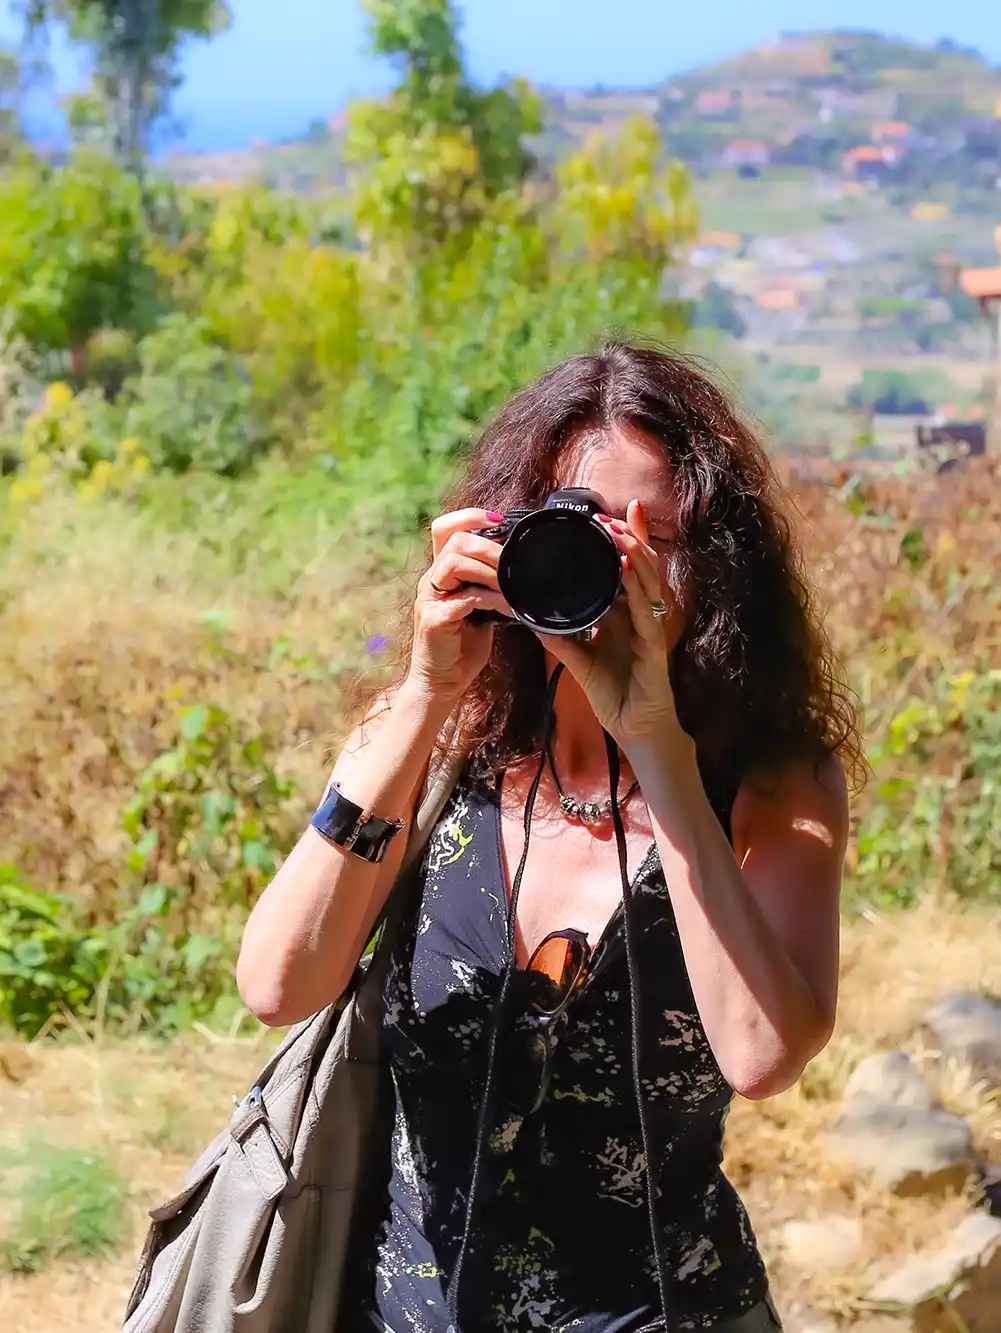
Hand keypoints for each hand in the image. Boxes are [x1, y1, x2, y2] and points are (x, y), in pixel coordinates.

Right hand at [406, 508, 512, 701]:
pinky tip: (506, 607)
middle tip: (512, 562)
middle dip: (488, 545)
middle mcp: (432, 581)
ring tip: (509, 586)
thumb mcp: (480, 609)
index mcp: (442, 574)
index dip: (470, 516)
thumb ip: (490, 587)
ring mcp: (430, 600)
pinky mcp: (434, 620)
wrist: (442, 683)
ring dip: (488, 571)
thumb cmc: (462, 647)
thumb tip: (519, 567)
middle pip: (453, 539)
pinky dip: (489, 599)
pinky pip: (462, 598)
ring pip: (454, 562)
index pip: (446, 529)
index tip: (499, 521)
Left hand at [538, 500, 684, 749]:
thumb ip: (560, 636)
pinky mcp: (654, 643)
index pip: (626, 570)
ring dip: (632, 552)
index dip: (623, 542)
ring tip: (616, 529)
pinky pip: (646, 609)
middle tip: (608, 515)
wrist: (634, 728)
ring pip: (646, 580)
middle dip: (628, 537)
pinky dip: (636, 586)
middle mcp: (640, 614)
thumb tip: (531, 616)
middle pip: (640, 566)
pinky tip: (625, 566)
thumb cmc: (614, 693)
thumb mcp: (580, 659)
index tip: (606, 515)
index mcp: (625, 614)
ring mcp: (650, 626)